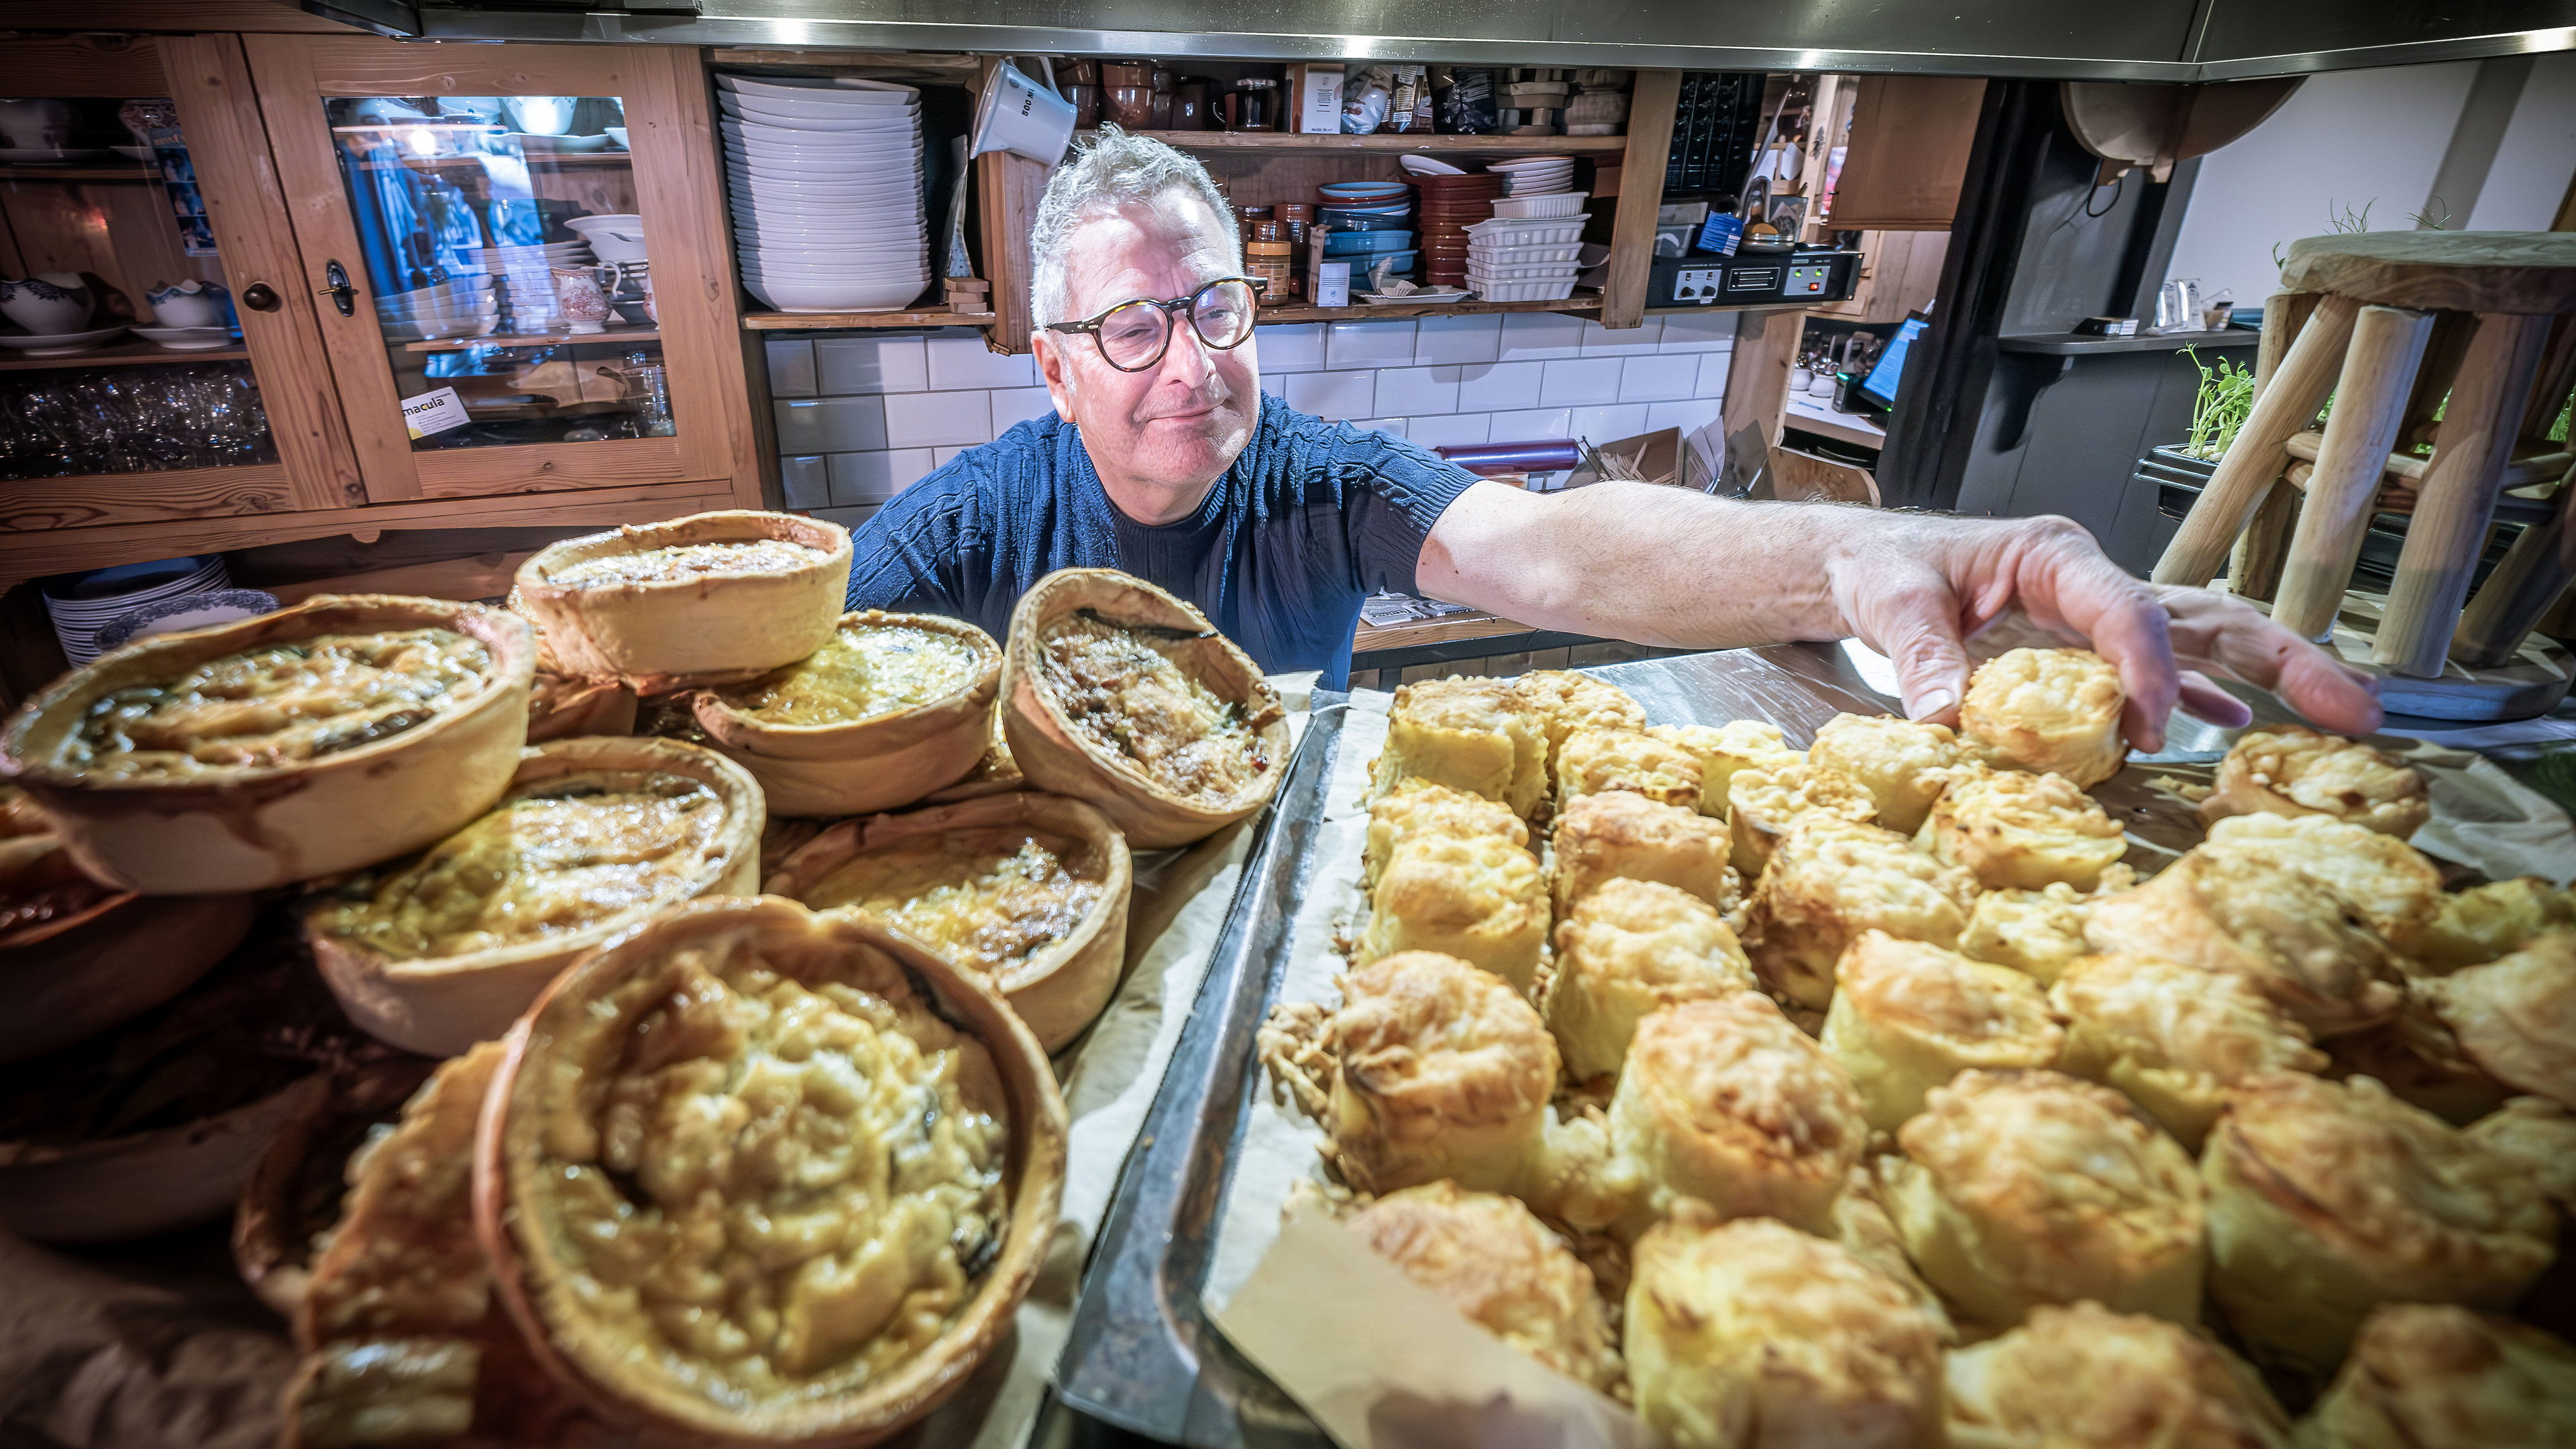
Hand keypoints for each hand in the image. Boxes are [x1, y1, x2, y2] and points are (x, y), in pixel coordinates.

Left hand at [1826, 514, 2382, 751]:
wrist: (1865, 566)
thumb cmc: (1881, 568)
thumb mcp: (1890, 604)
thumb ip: (1919, 658)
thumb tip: (1946, 720)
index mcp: (2053, 557)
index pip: (2126, 611)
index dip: (2150, 670)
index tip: (2151, 729)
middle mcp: (2091, 582)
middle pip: (2204, 618)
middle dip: (2284, 659)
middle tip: (2353, 707)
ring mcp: (2097, 615)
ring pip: (2203, 642)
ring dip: (2271, 678)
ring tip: (2342, 717)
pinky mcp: (2087, 649)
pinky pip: (2164, 671)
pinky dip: (2202, 699)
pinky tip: (2237, 729)